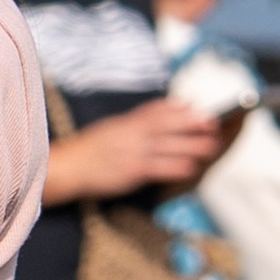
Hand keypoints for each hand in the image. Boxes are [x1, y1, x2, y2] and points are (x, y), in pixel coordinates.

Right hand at [60, 98, 224, 198]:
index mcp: (126, 123)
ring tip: (211, 147)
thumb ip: (140, 119)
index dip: (179, 110)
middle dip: (191, 124)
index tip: (198, 108)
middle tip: (213, 124)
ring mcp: (130, 152)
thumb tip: (170, 108)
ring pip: (167, 146)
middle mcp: (130, 134)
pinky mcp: (129, 171)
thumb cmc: (91, 150)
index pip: (156, 112)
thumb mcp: (113, 128)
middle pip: (166, 126)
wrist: (66, 168)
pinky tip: (191, 168)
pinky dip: (175, 167)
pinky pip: (157, 168)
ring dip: (191, 146)